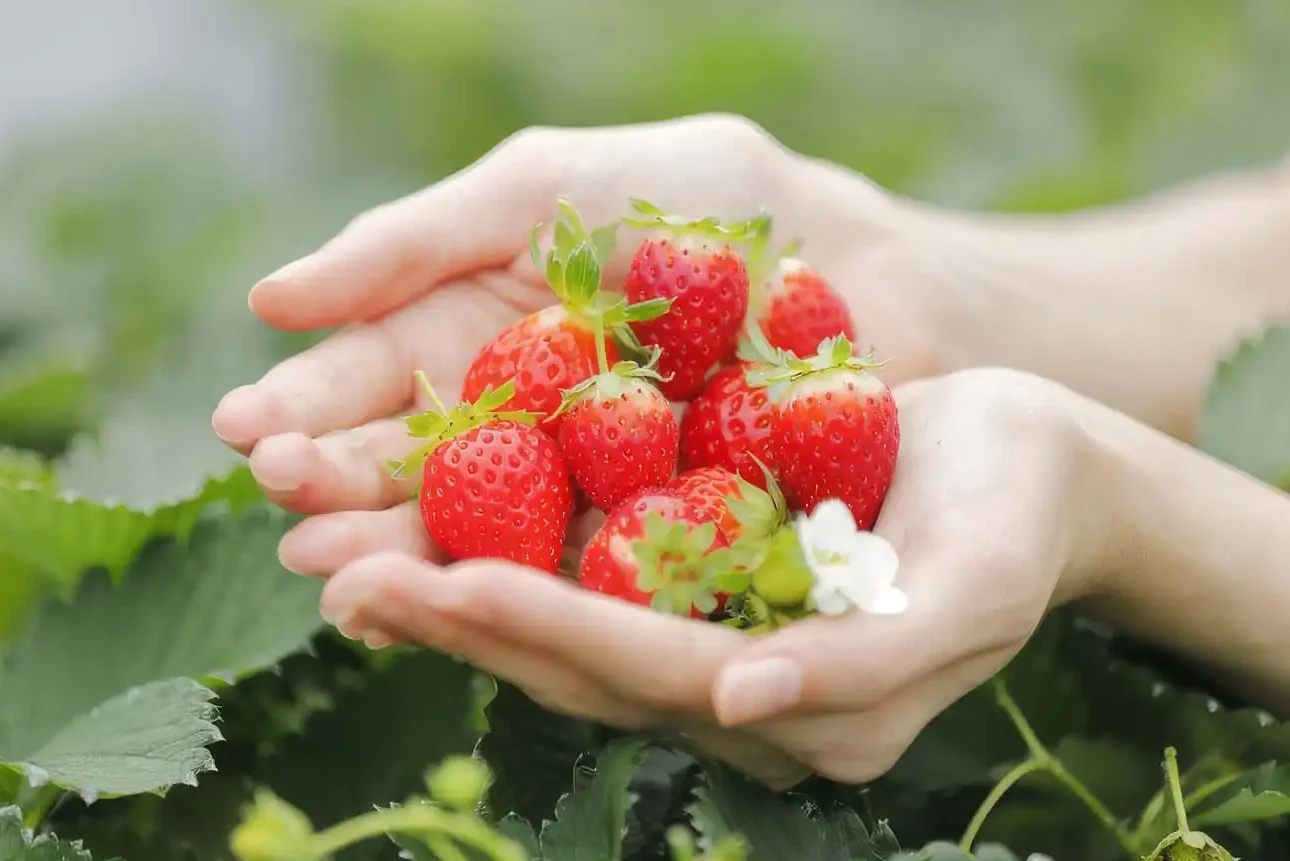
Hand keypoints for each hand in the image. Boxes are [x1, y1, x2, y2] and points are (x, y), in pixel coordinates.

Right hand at [209, 113, 947, 570]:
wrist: (859, 271)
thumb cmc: (701, 203)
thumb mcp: (550, 185)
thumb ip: (419, 238)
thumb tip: (271, 299)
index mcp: (477, 333)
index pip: (374, 377)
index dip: (308, 405)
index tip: (246, 433)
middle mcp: (513, 423)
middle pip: (412, 469)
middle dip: (343, 495)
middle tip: (288, 515)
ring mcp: (577, 490)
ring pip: (477, 535)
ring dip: (408, 560)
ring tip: (343, 585)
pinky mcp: (648, 545)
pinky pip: (572, 576)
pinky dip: (518, 596)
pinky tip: (463, 612)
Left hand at [308, 369, 1111, 786]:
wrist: (1034, 467)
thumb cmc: (1018, 520)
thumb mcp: (971, 588)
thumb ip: (865, 665)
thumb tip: (738, 701)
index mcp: (794, 708)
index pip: (646, 674)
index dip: (542, 634)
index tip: (438, 588)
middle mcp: (730, 686)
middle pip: (577, 662)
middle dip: (459, 621)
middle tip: (339, 576)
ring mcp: (707, 632)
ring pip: (561, 621)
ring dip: (453, 586)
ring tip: (340, 549)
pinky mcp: (696, 573)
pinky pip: (586, 563)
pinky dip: (504, 539)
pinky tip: (426, 509)